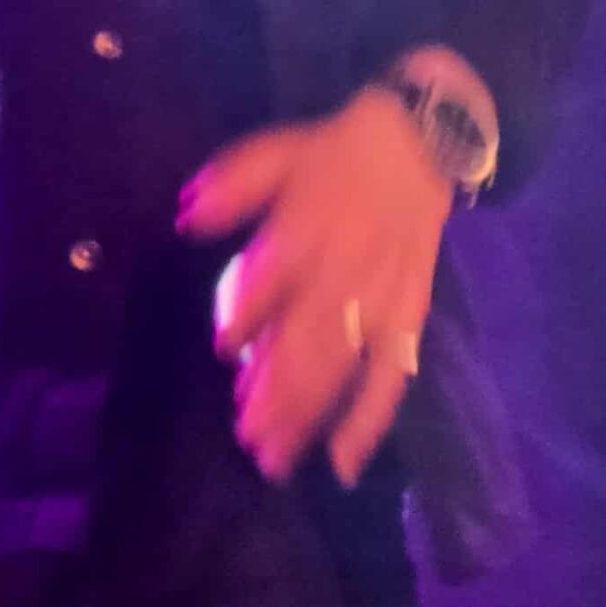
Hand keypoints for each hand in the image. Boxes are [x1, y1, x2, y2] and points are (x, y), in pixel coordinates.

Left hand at [175, 87, 450, 486]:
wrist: (419, 145)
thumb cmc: (334, 153)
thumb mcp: (277, 152)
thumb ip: (233, 184)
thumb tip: (186, 216)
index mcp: (309, 225)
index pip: (274, 278)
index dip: (247, 316)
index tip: (224, 351)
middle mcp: (346, 268)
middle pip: (309, 337)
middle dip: (276, 390)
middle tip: (246, 433)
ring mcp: (381, 299)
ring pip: (343, 365)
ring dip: (309, 414)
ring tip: (274, 457)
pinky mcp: (410, 316)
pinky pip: (393, 374)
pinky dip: (371, 420)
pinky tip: (342, 461)